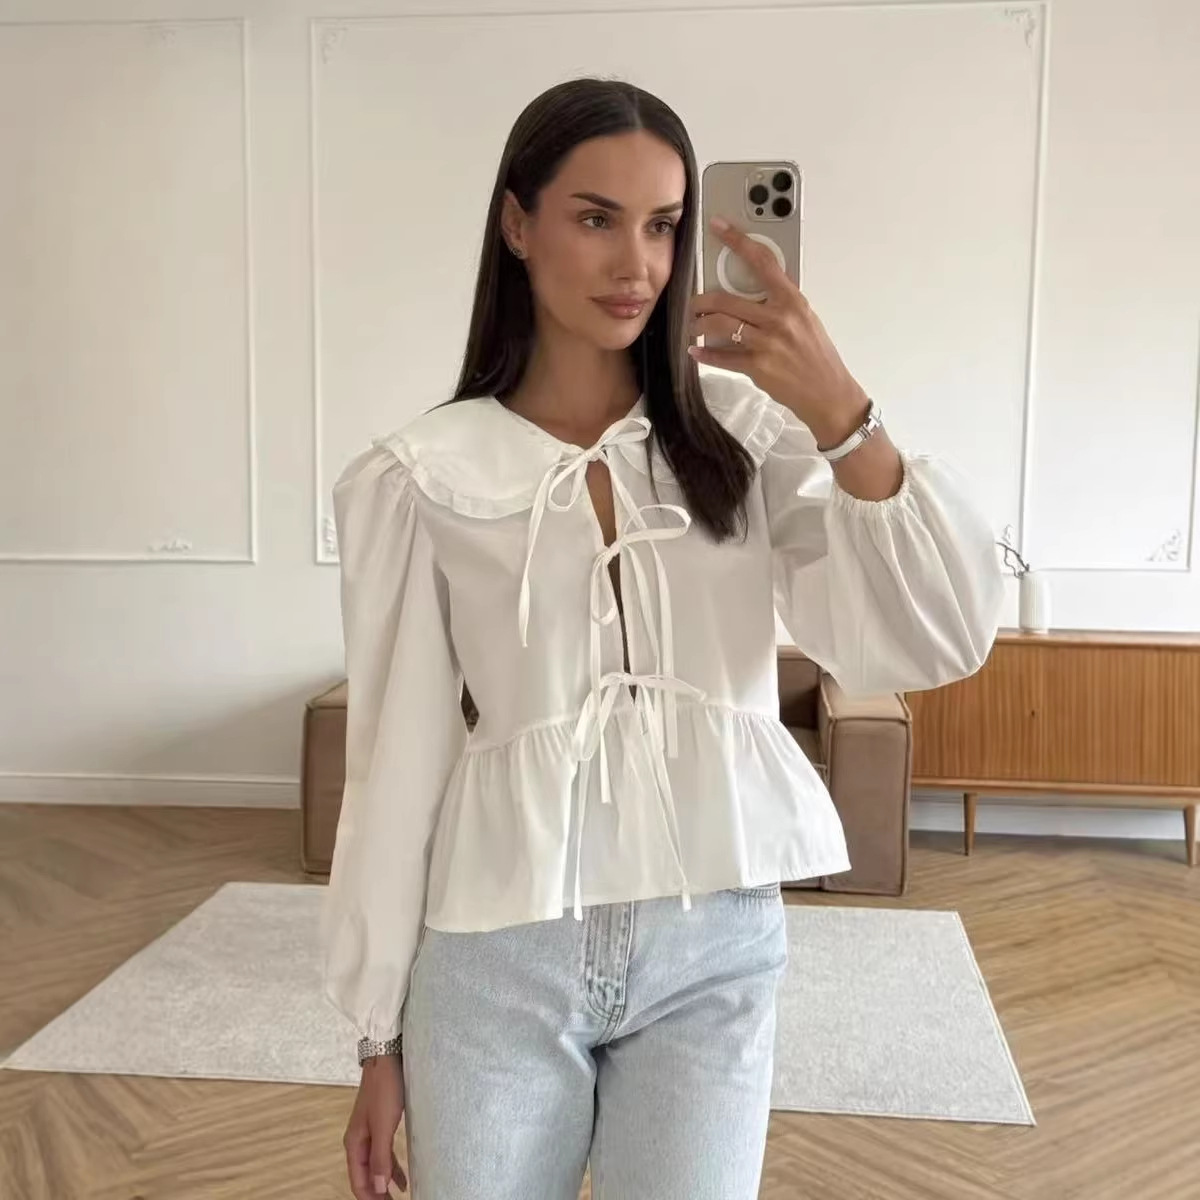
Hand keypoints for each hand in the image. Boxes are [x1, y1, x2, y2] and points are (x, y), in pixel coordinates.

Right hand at [344, 1053, 408, 1196]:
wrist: (386, 1058)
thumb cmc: (384, 1088)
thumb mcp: (383, 1126)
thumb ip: (380, 1158)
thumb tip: (378, 1188)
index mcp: (354, 1143)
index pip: (358, 1182)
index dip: (371, 1198)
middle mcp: (359, 1140)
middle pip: (365, 1176)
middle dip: (377, 1193)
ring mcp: (370, 1132)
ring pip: (375, 1166)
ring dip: (384, 1183)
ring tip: (397, 1198)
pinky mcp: (380, 1124)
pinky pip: (384, 1154)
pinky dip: (391, 1168)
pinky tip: (401, 1178)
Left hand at [689, 218, 868, 448]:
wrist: (828, 392)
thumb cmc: (816, 355)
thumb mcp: (805, 319)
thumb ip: (780, 303)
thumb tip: (752, 291)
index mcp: (793, 300)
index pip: (762, 261)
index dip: (737, 241)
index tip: (718, 227)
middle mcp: (779, 318)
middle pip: (727, 299)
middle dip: (702, 301)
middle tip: (695, 304)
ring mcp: (768, 343)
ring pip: (720, 325)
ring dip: (700, 325)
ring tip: (695, 327)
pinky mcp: (758, 367)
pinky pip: (723, 357)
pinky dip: (705, 354)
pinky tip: (697, 351)